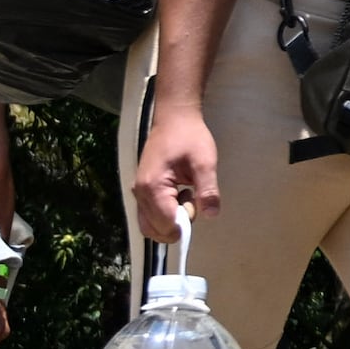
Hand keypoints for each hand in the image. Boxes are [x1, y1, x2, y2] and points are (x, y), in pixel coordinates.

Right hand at [133, 103, 219, 239]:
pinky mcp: (142, 191)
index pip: (166, 224)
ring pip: (150, 226)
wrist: (174, 118)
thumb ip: (208, 190)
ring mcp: (138, 192)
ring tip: (186, 197)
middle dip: (177, 226)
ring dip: (171, 221)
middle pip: (154, 230)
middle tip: (192, 202)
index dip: (185, 224)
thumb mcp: (205, 162)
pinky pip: (150, 215)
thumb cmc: (189, 136)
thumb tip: (211, 214)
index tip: (197, 205)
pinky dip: (165, 215)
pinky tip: (179, 195)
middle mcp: (140, 193)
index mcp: (153, 186)